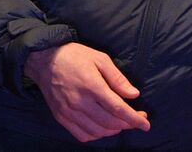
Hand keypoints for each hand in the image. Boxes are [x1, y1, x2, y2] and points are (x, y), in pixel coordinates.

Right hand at [24, 42, 149, 142]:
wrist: (45, 61)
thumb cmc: (76, 56)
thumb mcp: (101, 59)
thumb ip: (118, 79)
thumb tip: (134, 94)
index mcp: (92, 86)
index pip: (117, 108)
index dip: (134, 118)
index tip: (146, 123)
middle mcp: (80, 103)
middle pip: (109, 122)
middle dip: (128, 124)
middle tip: (138, 118)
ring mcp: (69, 113)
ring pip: (97, 131)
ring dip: (114, 131)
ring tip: (123, 122)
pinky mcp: (61, 118)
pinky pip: (82, 135)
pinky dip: (96, 135)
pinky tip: (104, 129)